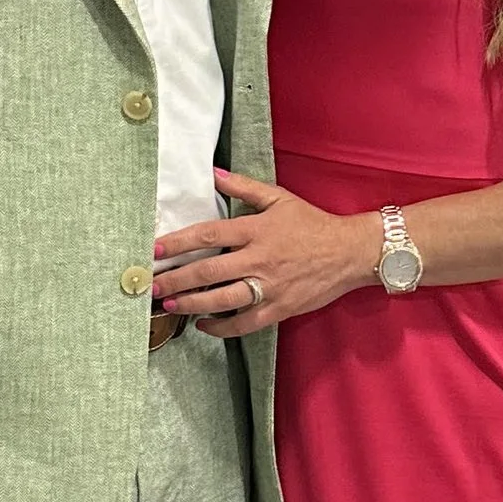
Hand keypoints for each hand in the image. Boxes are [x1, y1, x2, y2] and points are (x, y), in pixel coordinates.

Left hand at [150, 168, 380, 337]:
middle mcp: (259, 258)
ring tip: (170, 304)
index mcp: (256, 230)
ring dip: (192, 303)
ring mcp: (269, 286)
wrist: (350, 252)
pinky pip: (245, 322)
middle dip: (176, 278)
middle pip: (208, 271)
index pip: (209, 235)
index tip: (156, 250)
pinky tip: (204, 324)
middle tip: (152, 285)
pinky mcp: (279, 308)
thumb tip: (214, 174)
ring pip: (222, 299)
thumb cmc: (313, 223)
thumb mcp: (279, 198)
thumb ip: (244, 187)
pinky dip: (221, 327)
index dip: (179, 242)